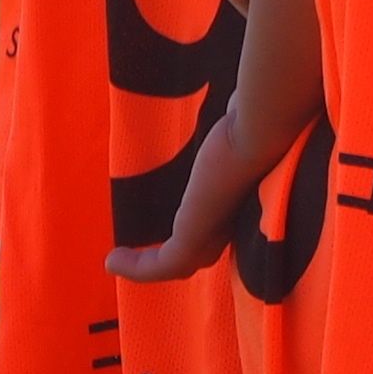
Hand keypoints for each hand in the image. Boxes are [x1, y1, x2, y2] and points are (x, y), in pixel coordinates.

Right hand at [105, 102, 296, 283]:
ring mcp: (217, 235)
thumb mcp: (244, 127)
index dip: (202, 229)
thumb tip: (235, 104)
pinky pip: (160, 266)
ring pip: (181, 264)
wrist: (261, 130)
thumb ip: (236, 125)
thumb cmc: (259, 118)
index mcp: (249, 201)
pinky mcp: (193, 241)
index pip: (225, 226)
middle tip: (142, 254)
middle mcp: (236, 223)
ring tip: (117, 261)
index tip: (176, 221)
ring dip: (146, 267)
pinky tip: (111, 261)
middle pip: (204, 253)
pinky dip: (133, 269)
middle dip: (173, 255)